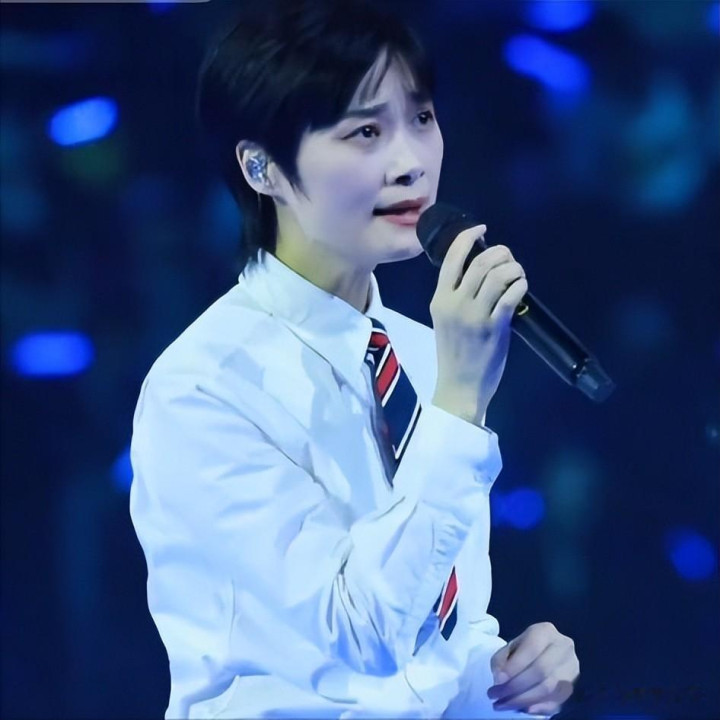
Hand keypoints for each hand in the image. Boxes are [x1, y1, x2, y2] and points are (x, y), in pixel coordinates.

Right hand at [430, 226, 527, 426]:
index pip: (451, 259)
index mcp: (439, 299)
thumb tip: (482, 270)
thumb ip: (457, 296)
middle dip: (499, 252)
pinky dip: (520, 284)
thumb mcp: (445, 320)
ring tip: (518, 273)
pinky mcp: (493, 327)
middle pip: (479, 262)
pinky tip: (522, 287)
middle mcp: (454, 303)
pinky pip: (510, 294)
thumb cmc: (455, 353)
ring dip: (513, 268)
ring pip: (496, 275)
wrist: (459, 385)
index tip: (482, 229)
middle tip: (509, 258)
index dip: (468, 237)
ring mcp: (473, 315)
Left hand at [487, 622, 578, 715]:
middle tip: (496, 696)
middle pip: (540, 670)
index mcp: (546, 631)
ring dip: (523, 700)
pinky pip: (557, 702)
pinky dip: (538, 708)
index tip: (497, 680)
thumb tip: (499, 679)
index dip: (514, 666)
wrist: (549, 654)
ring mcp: (572, 669)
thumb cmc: (526, 649)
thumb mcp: (512, 646)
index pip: (531, 648)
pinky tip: (523, 709)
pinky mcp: (573, 688)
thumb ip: (502, 658)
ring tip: (503, 705)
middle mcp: (563, 647)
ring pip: (548, 689)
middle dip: (515, 686)